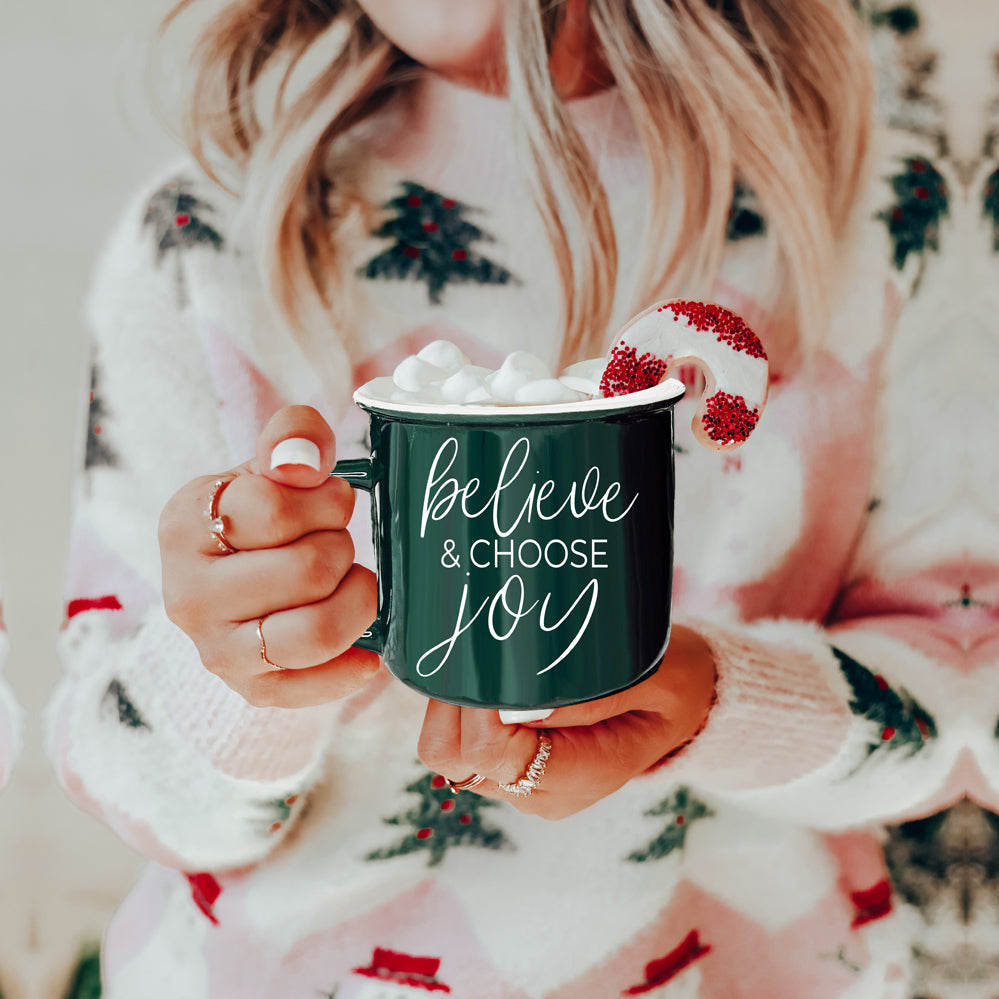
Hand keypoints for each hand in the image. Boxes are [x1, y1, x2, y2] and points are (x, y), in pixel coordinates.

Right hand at [159, 406, 379, 707]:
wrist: (238, 574)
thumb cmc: (262, 514)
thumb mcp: (272, 463)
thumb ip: (293, 437)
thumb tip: (300, 463)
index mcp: (184, 524)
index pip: (273, 508)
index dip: (325, 499)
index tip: (330, 499)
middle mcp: (187, 594)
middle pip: (307, 570)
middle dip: (342, 547)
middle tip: (339, 542)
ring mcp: (215, 649)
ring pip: (315, 632)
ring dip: (357, 601)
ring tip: (354, 582)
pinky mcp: (249, 689)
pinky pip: (315, 687)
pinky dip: (354, 666)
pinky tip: (369, 646)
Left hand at [417, 626, 715, 818]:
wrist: (688, 709)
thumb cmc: (677, 685)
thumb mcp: (655, 680)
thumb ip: (596, 696)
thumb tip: (523, 703)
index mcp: (578, 777)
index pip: (493, 754)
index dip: (477, 707)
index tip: (486, 661)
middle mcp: (540, 792)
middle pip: (456, 760)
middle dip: (451, 704)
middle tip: (472, 652)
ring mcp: (524, 783)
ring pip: (450, 753)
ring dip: (451, 705)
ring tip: (478, 658)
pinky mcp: (516, 765)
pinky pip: (465, 743)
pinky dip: (462, 709)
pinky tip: (485, 674)